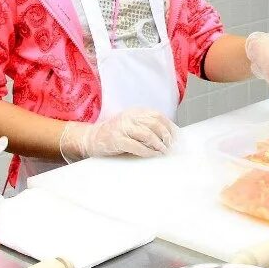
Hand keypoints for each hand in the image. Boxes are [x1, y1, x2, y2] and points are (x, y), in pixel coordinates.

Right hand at [60, 108, 176, 159]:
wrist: (92, 138)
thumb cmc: (115, 134)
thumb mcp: (131, 125)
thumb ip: (146, 127)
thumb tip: (168, 137)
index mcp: (135, 112)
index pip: (157, 115)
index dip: (169, 126)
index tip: (176, 137)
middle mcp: (129, 117)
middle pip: (154, 123)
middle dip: (166, 135)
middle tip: (171, 146)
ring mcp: (122, 127)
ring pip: (147, 134)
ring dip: (158, 144)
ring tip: (163, 152)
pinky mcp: (117, 139)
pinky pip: (136, 145)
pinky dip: (147, 151)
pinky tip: (153, 155)